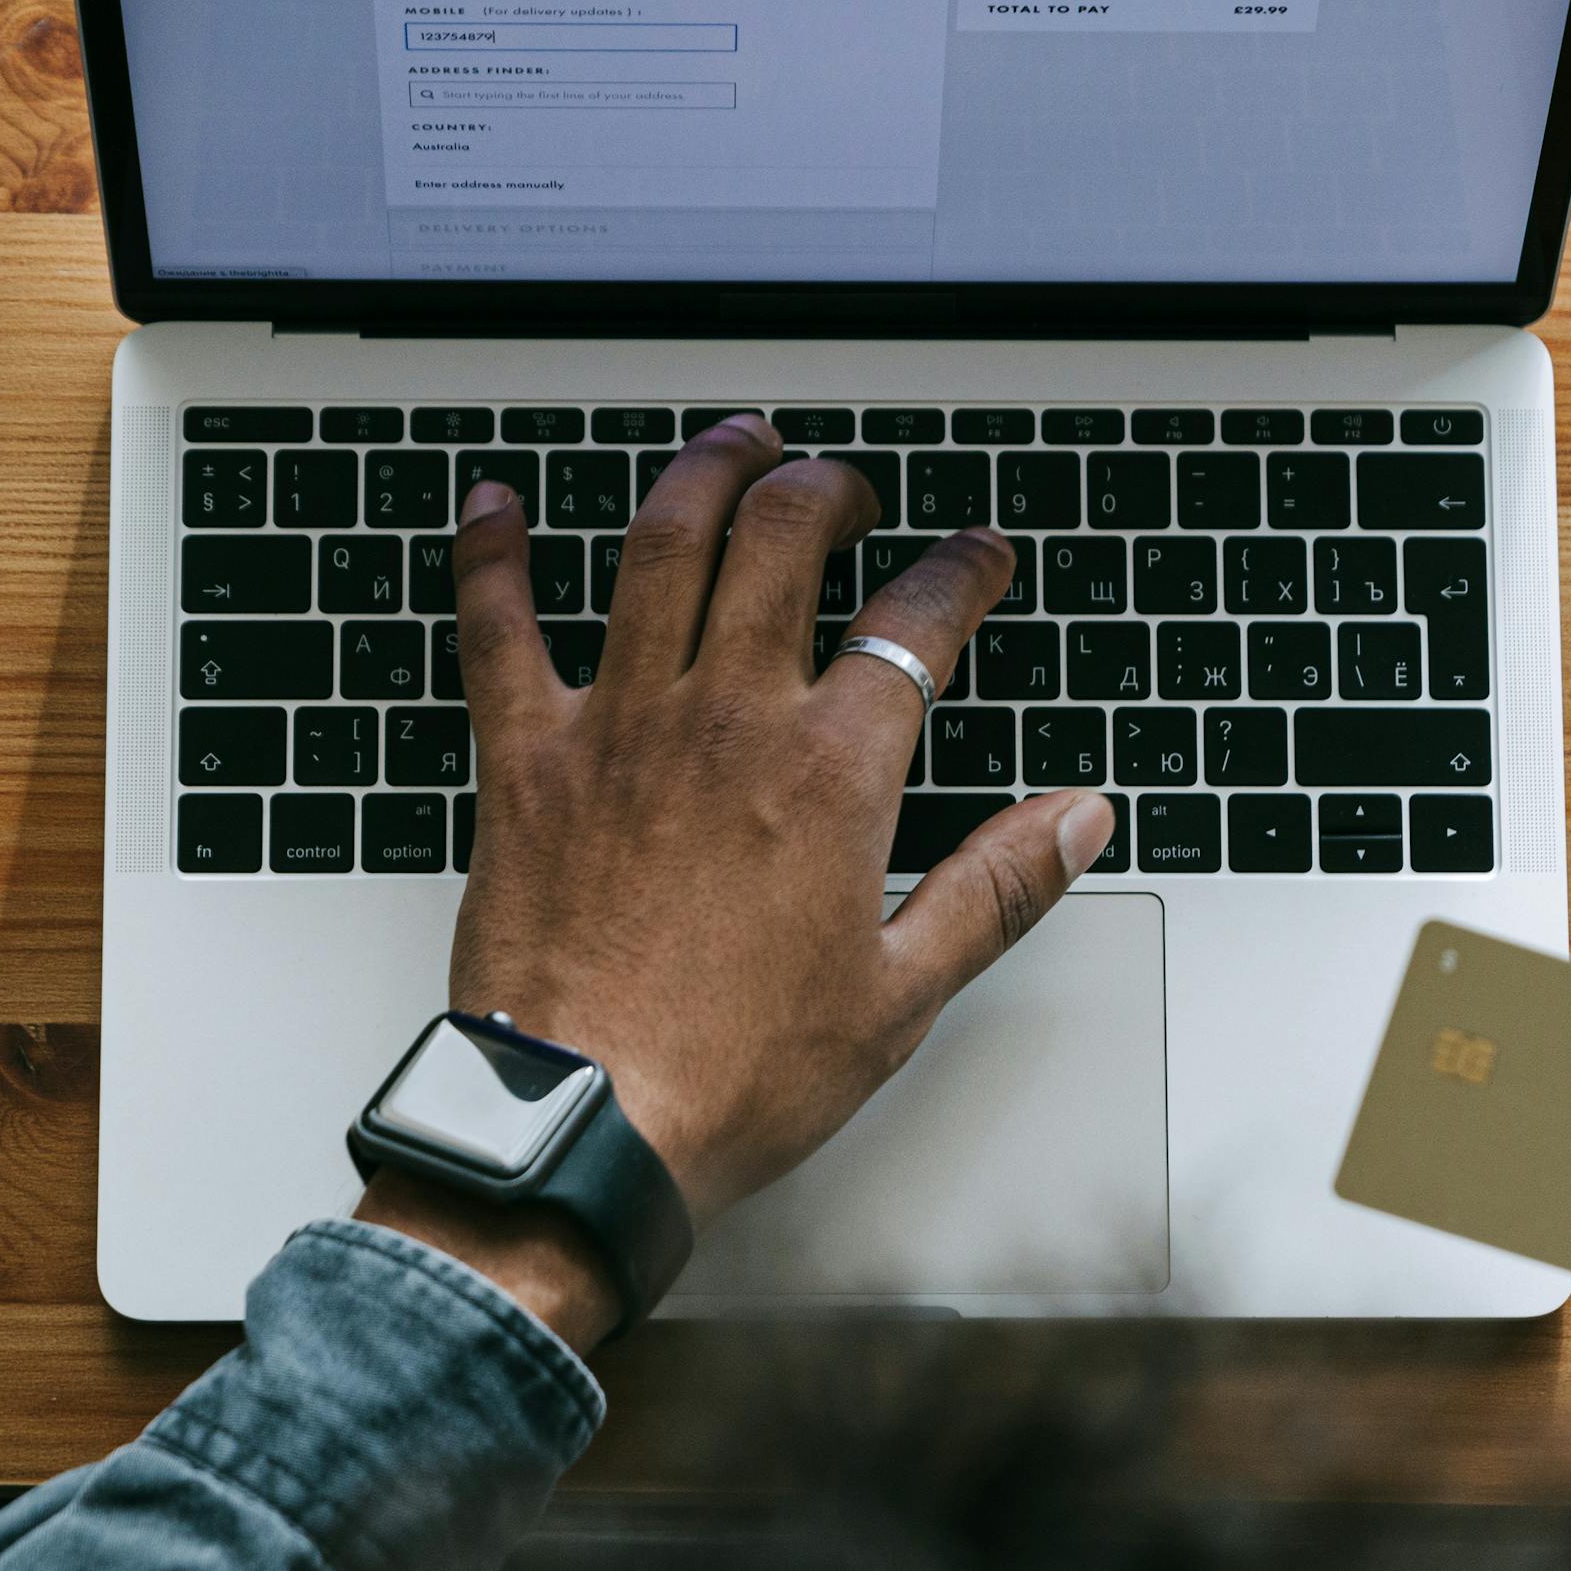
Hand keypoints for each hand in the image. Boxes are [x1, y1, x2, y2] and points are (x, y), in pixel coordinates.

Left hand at [435, 416, 1112, 1231]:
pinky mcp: (528, 759)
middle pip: (784, 539)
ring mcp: (620, 726)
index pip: (917, 622)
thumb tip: (1076, 819)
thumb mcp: (902, 993)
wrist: (587, 1124)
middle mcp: (726, 720)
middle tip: (845, 491)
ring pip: (661, 544)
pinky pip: (498, 626)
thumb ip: (996, 888)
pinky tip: (495, 504)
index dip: (961, 570)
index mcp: (830, 773)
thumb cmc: (736, 1074)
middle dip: (828, 490)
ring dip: (703, 472)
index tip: (977, 558)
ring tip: (733, 445)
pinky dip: (494, 555)